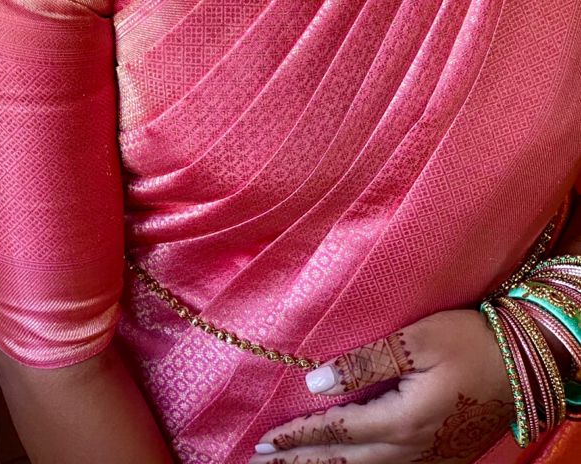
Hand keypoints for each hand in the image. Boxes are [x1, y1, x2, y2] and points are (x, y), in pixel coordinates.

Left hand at [249, 309, 515, 463]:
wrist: (527, 363)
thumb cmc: (472, 340)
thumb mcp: (419, 339)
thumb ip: (367, 361)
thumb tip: (316, 381)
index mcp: (402, 420)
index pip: (337, 431)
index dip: (298, 436)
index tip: (264, 441)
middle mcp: (410, 450)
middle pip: (344, 463)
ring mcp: (427, 458)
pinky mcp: (440, 457)